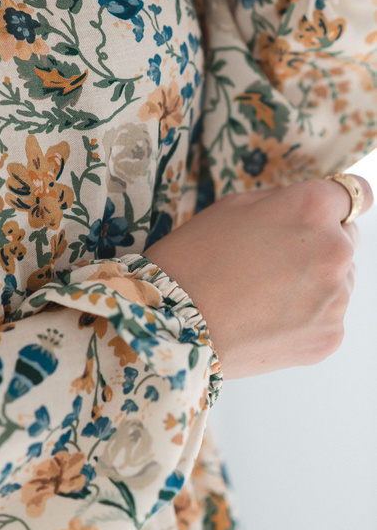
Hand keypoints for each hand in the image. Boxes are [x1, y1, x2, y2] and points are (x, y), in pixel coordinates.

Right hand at [144, 176, 372, 378]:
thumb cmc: (194, 258)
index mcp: (312, 209)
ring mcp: (336, 297)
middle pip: (347, 238)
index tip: (328, 213)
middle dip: (320, 243)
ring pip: (339, 280)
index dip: (337, 202)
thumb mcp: (233, 206)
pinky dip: (305, 316)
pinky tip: (266, 317)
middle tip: (273, 260)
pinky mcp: (330, 335)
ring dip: (314, 281)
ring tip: (263, 294)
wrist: (174, 322)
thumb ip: (284, 200)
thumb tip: (311, 207)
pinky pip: (327, 316)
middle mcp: (335, 249)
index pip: (356, 193)